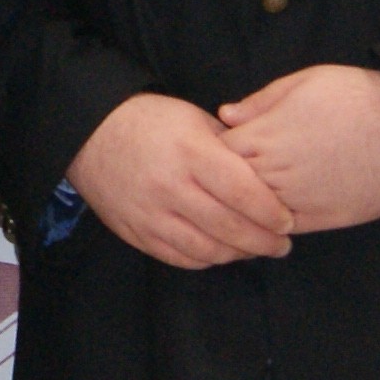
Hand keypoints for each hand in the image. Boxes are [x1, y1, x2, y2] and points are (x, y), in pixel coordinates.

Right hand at [65, 94, 293, 268]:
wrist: (91, 134)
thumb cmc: (151, 122)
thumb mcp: (195, 119)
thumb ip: (231, 148)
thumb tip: (267, 175)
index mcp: (191, 152)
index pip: (243, 193)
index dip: (271, 213)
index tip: (288, 220)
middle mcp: (170, 186)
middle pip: (229, 227)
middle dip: (264, 241)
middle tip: (282, 244)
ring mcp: (151, 214)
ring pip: (206, 250)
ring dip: (238, 255)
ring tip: (255, 250)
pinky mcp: (136, 233)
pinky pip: (180, 258)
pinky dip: (207, 260)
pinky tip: (222, 252)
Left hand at [215, 65, 379, 236]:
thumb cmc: (359, 98)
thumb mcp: (305, 82)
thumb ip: (261, 101)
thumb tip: (226, 116)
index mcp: (265, 136)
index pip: (217, 154)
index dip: (215, 151)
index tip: (220, 147)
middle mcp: (275, 173)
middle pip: (228, 187)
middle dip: (224, 181)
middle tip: (227, 176)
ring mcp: (297, 200)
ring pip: (251, 213)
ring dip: (245, 206)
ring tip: (244, 197)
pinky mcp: (320, 219)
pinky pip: (280, 229)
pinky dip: (270, 224)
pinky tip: (270, 215)